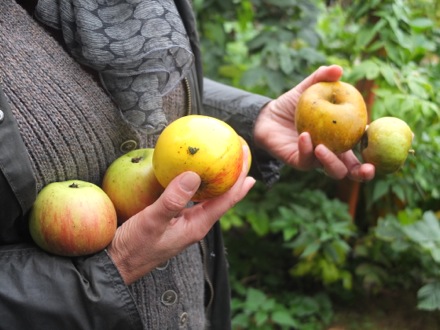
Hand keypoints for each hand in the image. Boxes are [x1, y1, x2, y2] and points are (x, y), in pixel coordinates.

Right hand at [107, 146, 254, 284]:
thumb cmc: (133, 247)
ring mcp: (185, 222)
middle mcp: (195, 224)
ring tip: (223, 160)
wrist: (116, 265)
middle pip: (223, 197)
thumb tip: (194, 175)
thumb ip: (172, 200)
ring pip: (208, 197)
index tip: (247, 156)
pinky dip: (198, 184)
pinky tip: (192, 174)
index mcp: (197, 225)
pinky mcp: (174, 219)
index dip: (239, 178)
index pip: (227, 199)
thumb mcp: (151, 222)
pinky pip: (193, 198)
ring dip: (218, 179)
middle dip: (234, 176)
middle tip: (241, 153)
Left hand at [254, 65, 374, 181]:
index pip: (364, 147)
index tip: (381, 141)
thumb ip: (322, 78)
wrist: (267, 116)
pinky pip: (306, 160)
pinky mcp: (298, 161)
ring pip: (332, 170)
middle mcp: (333, 152)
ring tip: (322, 147)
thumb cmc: (292, 104)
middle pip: (353, 170)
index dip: (375, 149)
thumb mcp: (308, 88)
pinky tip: (304, 136)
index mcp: (342, 137)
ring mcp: (316, 159)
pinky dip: (307, 149)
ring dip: (331, 162)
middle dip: (364, 173)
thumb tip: (338, 68)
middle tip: (370, 169)